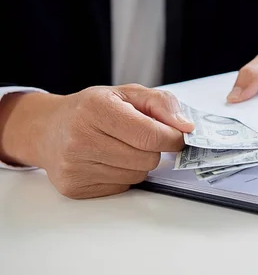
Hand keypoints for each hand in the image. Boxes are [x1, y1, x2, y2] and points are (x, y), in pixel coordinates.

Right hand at [0, 85, 193, 198]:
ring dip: (139, 163)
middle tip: (141, 138)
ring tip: (120, 147)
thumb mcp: (127, 93)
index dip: (172, 138)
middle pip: (147, 158)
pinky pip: (122, 187)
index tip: (176, 135)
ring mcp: (75, 166)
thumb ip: (162, 103)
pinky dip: (123, 175)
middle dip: (154, 149)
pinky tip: (108, 161)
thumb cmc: (93, 109)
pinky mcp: (74, 187)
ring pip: (137, 175)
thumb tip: (186, 127)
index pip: (150, 135)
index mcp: (96, 109)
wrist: (48, 129)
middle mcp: (81, 138)